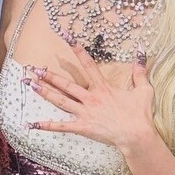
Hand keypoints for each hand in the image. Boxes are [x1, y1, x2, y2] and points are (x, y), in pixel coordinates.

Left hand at [31, 43, 155, 155]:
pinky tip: (32, 124)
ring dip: (45, 93)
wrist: (137, 136)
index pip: (89, 65)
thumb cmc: (140, 114)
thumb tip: (141, 53)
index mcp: (103, 88)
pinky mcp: (83, 127)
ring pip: (61, 101)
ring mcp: (85, 113)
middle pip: (66, 84)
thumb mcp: (144, 90)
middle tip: (33, 68)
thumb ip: (140, 72)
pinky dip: (46, 125)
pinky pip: (62, 126)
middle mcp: (91, 98)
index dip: (78, 51)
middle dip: (49, 76)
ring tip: (30, 85)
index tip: (68, 39)